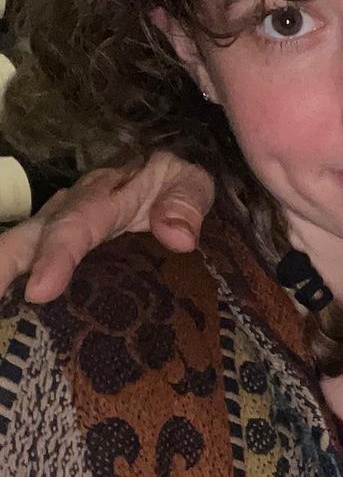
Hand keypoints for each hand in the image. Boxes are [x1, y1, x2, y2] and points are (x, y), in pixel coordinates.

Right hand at [0, 150, 214, 301]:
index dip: (57, 256)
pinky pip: (32, 257)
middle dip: (5, 265)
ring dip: (5, 271)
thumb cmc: (175, 181)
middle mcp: (73, 210)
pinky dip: (16, 277)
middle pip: (32, 236)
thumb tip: (178, 237)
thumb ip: (185, 203)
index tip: (40, 291)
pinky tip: (8, 307)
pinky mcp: (61, 241)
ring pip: (24, 245)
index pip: (78, 224)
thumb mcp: (190, 183)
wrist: (165, 169)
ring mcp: (62, 225)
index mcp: (105, 195)